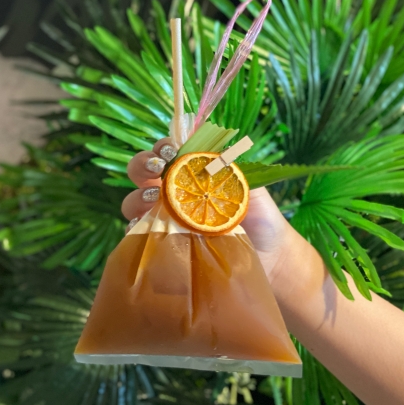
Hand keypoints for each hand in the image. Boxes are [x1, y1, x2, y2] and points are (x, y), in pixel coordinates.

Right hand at [123, 138, 325, 304]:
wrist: (270, 257)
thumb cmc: (260, 216)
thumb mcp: (248, 185)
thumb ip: (225, 167)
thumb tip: (203, 148)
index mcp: (191, 173)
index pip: (167, 152)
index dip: (163, 147)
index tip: (170, 150)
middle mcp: (173, 194)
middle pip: (141, 172)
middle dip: (142, 165)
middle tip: (157, 168)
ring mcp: (165, 221)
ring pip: (133, 203)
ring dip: (137, 198)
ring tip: (154, 201)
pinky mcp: (163, 247)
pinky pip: (138, 238)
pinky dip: (135, 231)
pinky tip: (146, 228)